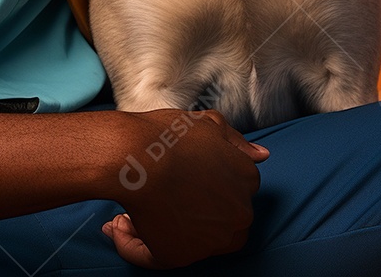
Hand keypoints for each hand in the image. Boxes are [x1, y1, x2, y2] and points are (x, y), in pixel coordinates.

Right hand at [102, 109, 268, 268]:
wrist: (135, 153)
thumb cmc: (166, 134)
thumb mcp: (208, 124)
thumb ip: (236, 140)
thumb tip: (262, 155)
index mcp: (246, 178)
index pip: (233, 190)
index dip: (205, 184)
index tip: (181, 177)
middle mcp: (236, 214)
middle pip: (218, 218)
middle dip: (190, 208)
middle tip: (161, 192)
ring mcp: (211, 240)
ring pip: (188, 240)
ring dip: (165, 228)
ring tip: (135, 206)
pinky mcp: (178, 257)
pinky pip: (155, 258)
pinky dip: (134, 245)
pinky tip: (118, 225)